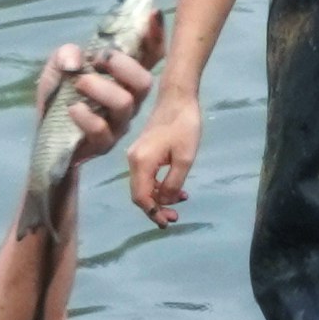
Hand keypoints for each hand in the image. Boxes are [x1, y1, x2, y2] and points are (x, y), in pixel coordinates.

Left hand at [35, 31, 155, 170]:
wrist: (45, 135)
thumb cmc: (60, 96)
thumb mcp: (58, 67)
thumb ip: (66, 54)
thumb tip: (76, 59)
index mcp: (124, 76)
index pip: (150, 56)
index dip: (155, 36)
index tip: (152, 13)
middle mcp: (129, 98)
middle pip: (145, 81)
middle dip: (124, 66)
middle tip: (99, 59)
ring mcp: (118, 122)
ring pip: (125, 103)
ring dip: (101, 88)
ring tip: (79, 83)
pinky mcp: (103, 143)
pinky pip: (102, 129)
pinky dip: (86, 116)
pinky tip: (72, 108)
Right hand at [122, 96, 202, 225]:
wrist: (177, 97)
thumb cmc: (184, 125)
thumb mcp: (184, 158)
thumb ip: (172, 184)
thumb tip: (164, 202)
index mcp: (141, 162)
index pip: (141, 197)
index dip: (153, 213)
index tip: (168, 222)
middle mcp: (133, 161)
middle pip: (140, 194)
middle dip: (156, 208)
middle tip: (176, 217)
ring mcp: (136, 156)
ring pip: (144, 186)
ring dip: (160, 198)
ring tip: (180, 202)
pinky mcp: (142, 152)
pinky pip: (147, 176)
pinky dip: (159, 185)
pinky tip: (176, 188)